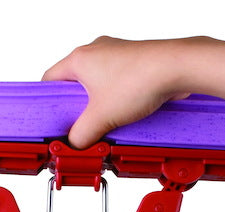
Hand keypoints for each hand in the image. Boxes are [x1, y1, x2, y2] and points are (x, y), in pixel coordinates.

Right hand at [42, 36, 190, 148]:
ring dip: (98, 107)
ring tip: (102, 125)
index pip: (50, 80)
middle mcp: (96, 53)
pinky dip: (116, 101)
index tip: (52, 120)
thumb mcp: (101, 117)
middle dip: (76, 109)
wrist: (176, 68)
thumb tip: (75, 144)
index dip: (48, 102)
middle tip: (79, 128)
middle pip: (74, 85)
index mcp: (79, 59)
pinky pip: (116, 85)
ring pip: (97, 86)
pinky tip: (121, 117)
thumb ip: (81, 134)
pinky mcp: (133, 65)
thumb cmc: (139, 80)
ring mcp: (116, 57)